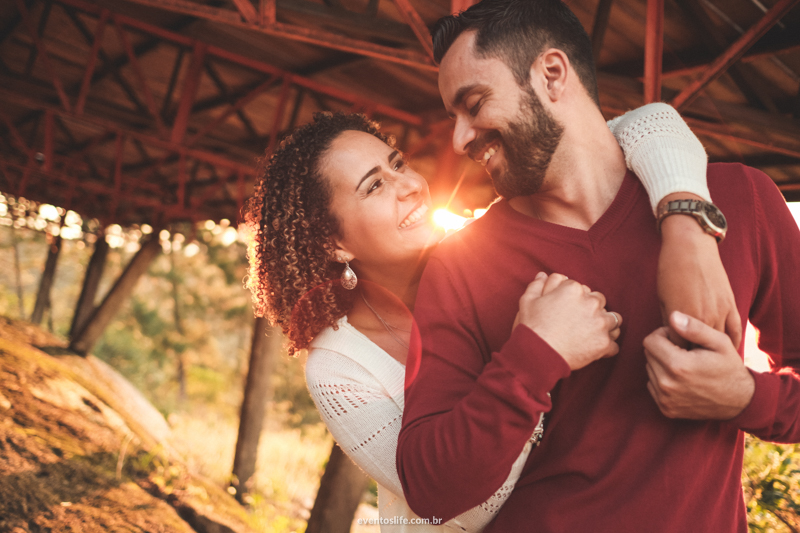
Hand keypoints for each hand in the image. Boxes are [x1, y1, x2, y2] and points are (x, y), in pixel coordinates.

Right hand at [515, 272, 621, 370]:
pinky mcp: (604, 343)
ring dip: (605, 325)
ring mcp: (600, 323)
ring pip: (613, 320)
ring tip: (592, 333)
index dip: (573, 299)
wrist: (537, 354)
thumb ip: (537, 285)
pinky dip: (606, 347)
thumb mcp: (527, 301)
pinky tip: (594, 349)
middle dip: (592, 309)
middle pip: (599, 301)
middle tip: (579, 321)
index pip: (581, 289)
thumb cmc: (531, 326)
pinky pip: (614, 345)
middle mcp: (591, 303)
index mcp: (573, 289)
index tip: (567, 309)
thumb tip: (543, 275)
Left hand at [643, 311, 753, 419]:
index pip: (650, 341)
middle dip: (662, 348)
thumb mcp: (720, 342)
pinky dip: (662, 378)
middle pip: (648, 354)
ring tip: (683, 364)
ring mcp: (665, 399)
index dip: (663, 334)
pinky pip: (652, 385)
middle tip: (682, 350)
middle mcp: (667, 384)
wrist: (740, 402)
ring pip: (649, 369)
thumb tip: (672, 316)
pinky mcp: (666, 409)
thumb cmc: (729, 368)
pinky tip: (681, 378)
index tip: (678, 337)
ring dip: (661, 363)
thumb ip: (695, 328)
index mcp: (678, 366)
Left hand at [657, 194, 741, 349]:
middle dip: (691, 356)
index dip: (672, 354)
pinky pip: (734, 331)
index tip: (670, 358)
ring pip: (717, 342)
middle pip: (698, 348)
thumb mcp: (663, 298)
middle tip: (687, 363)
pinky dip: (730, 342)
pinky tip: (726, 352)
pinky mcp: (731, 304)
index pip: (678, 348)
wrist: (690, 245)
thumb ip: (668, 321)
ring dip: (710, 352)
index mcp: (682, 318)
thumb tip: (670, 339)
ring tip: (705, 361)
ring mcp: (720, 311)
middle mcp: (703, 317)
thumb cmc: (669, 270)